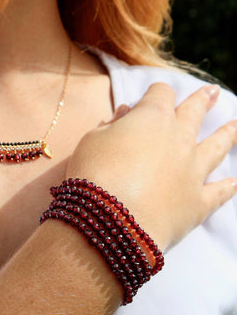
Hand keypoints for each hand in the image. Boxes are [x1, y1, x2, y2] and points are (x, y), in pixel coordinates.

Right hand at [65, 83, 236, 249]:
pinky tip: (234, 182)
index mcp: (152, 118)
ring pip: (217, 147)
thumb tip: (125, 114)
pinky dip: (227, 187)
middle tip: (212, 93)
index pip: (160, 94)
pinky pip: (219, 192)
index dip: (156, 93)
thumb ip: (111, 125)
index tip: (154, 94)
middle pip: (195, 112)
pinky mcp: (197, 202)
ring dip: (227, 134)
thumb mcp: (91, 141)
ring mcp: (193, 171)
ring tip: (235, 126)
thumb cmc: (94, 175)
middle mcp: (179, 139)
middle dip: (203, 100)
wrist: (111, 221)